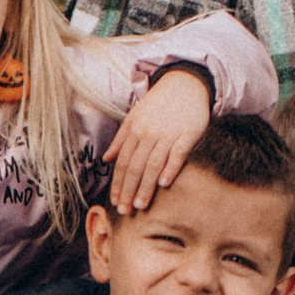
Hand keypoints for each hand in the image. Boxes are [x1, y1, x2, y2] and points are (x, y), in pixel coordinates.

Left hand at [104, 69, 211, 212]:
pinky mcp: (188, 134)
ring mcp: (168, 134)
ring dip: (146, 186)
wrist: (185, 83)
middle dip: (128, 190)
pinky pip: (178, 153)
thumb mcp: (134, 116)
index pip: (123, 162)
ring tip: (140, 205)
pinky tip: (164, 184)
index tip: (115, 201)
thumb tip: (106, 158)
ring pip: (153, 164)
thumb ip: (121, 139)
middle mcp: (149, 134)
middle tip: (125, 211)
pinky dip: (170, 168)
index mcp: (134, 130)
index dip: (118, 183)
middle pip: (135, 167)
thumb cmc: (158, 103)